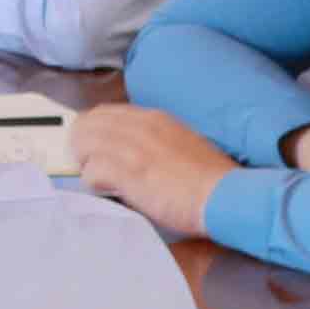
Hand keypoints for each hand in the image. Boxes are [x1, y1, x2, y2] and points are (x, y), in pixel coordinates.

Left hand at [63, 104, 232, 243]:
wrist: (227, 195)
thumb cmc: (213, 179)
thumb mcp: (185, 144)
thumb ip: (158, 142)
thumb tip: (137, 153)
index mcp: (155, 118)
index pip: (106, 112)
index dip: (93, 130)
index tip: (93, 147)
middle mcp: (140, 127)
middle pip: (88, 123)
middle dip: (82, 144)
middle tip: (87, 164)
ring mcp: (133, 148)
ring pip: (84, 144)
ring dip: (86, 163)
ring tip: (98, 179)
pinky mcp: (128, 173)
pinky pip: (92, 171)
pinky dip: (93, 182)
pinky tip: (107, 190)